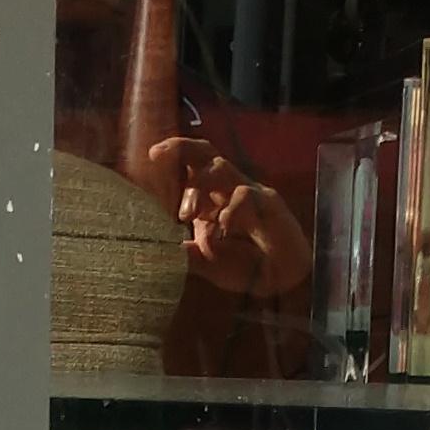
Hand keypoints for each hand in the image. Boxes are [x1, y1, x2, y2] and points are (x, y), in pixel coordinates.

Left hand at [145, 135, 307, 297]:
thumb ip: (186, 254)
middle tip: (158, 155)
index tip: (151, 157)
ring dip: (198, 185)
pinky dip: (230, 211)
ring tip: (185, 216)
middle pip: (205, 153)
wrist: (279, 282)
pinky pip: (245, 195)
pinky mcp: (268, 203)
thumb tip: (157, 249)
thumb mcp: (206, 263)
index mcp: (210, 198)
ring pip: (221, 168)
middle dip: (181, 148)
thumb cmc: (245, 267)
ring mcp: (248, 193)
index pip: (191, 166)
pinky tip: (223, 230)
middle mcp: (227, 189)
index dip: (172, 156)